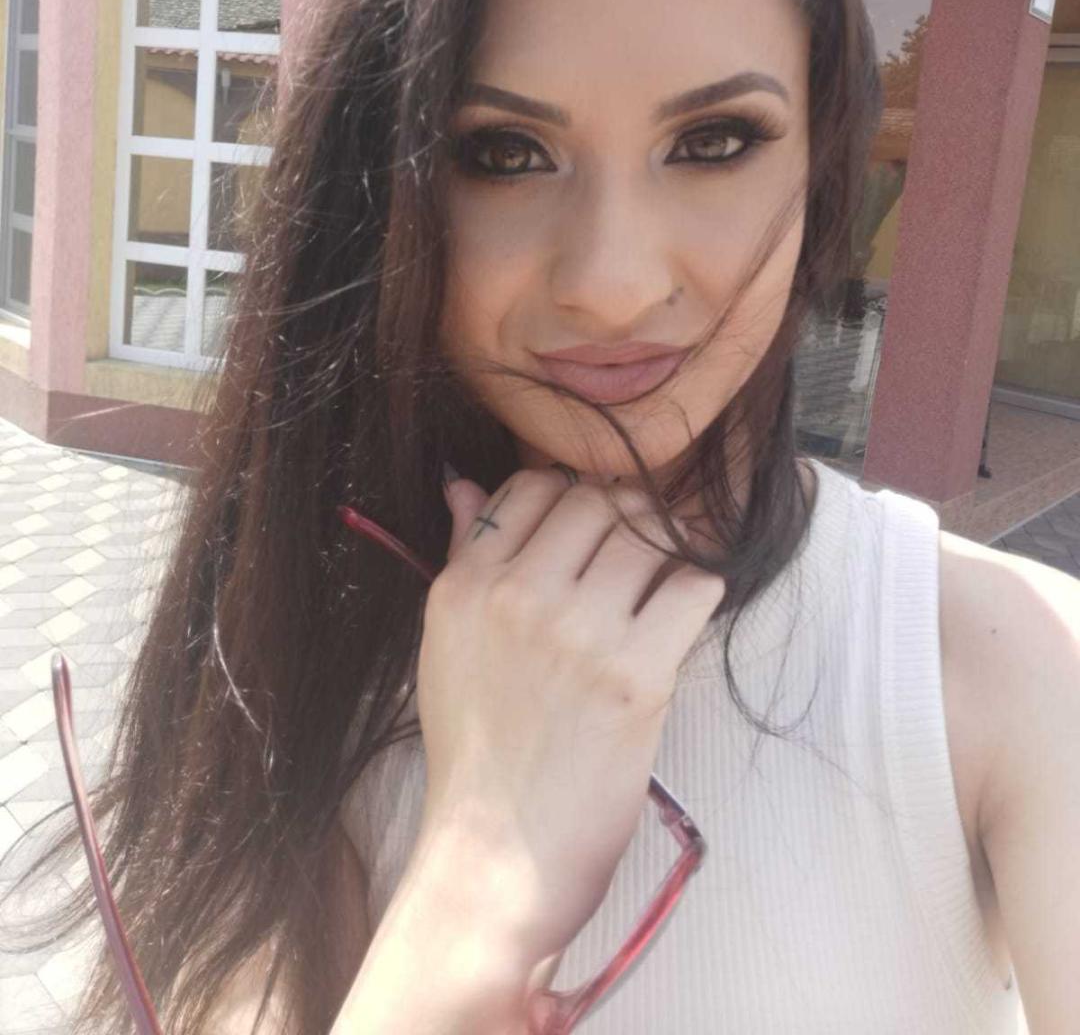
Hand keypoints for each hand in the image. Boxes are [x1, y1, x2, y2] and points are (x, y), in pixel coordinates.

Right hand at [410, 466, 726, 965]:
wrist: (495, 855)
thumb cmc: (474, 749)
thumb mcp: (448, 643)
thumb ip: (463, 555)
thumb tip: (463, 482)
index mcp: (466, 584)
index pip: (533, 486)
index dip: (570, 498)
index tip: (587, 532)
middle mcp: (519, 595)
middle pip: (597, 500)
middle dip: (623, 517)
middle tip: (633, 556)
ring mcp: (580, 632)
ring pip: (647, 533)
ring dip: (663, 552)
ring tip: (656, 588)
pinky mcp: (637, 674)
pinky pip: (692, 587)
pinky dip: (697, 591)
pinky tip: (678, 618)